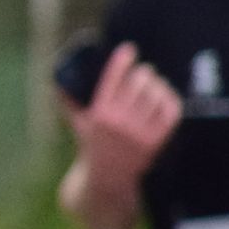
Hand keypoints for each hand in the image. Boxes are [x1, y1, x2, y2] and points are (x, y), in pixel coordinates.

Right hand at [73, 42, 179, 185]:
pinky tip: (165, 96)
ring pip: (156, 94)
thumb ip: (70, 103)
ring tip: (155, 83)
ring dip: (158, 84)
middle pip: (139, 82)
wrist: (108, 179)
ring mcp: (140, 132)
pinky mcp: (157, 140)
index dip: (122, 60)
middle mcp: (119, 122)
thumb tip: (58, 80)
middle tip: (144, 72)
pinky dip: (170, 99)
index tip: (128, 49)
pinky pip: (171, 111)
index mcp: (99, 115)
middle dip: (143, 73)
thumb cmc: (92, 146)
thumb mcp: (79, 125)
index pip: (113, 79)